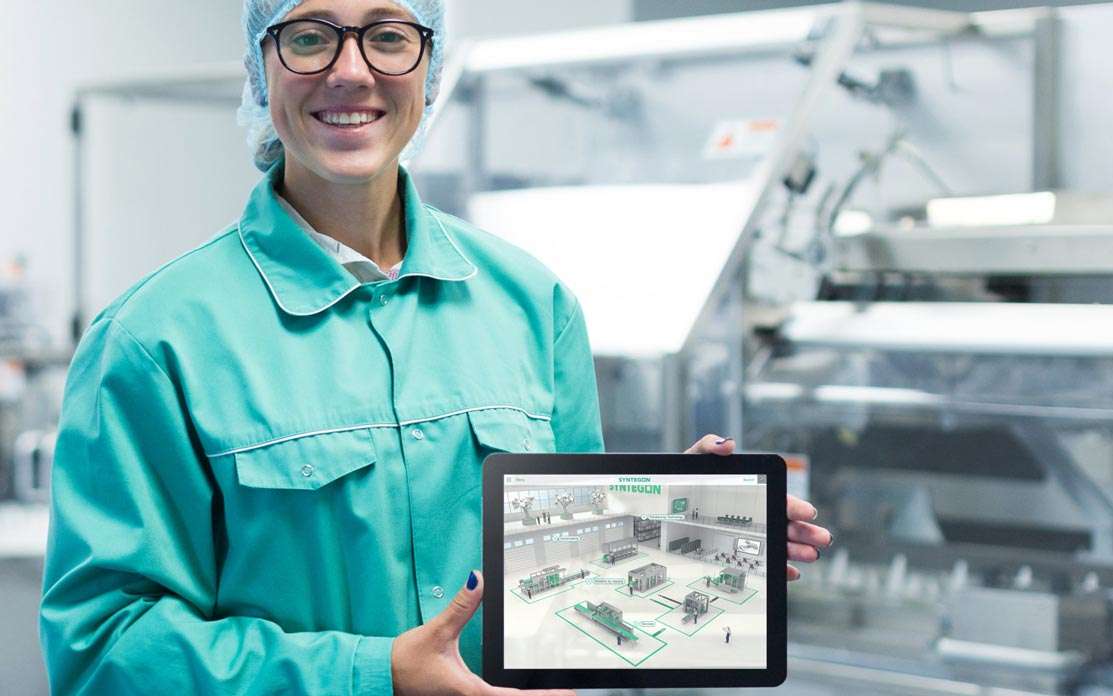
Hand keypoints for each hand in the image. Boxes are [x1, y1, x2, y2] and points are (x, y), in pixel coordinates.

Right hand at [391, 570, 574, 695]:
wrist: (384, 674)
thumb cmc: (406, 660)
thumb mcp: (437, 630)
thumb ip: (460, 606)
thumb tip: (477, 580)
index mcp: (470, 689)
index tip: (564, 693)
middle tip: (568, 693)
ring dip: (525, 695)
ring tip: (552, 691)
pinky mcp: (462, 692)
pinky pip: (492, 695)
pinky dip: (510, 692)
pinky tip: (518, 687)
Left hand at [684, 434, 831, 580]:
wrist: (663, 502)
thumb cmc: (683, 479)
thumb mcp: (693, 460)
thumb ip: (709, 447)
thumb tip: (727, 444)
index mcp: (751, 491)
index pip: (778, 499)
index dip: (794, 507)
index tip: (806, 512)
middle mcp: (754, 515)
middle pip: (784, 524)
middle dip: (805, 532)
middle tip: (822, 539)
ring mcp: (747, 535)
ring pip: (778, 544)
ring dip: (797, 550)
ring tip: (811, 556)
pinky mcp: (736, 553)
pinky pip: (762, 563)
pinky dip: (778, 568)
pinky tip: (791, 572)